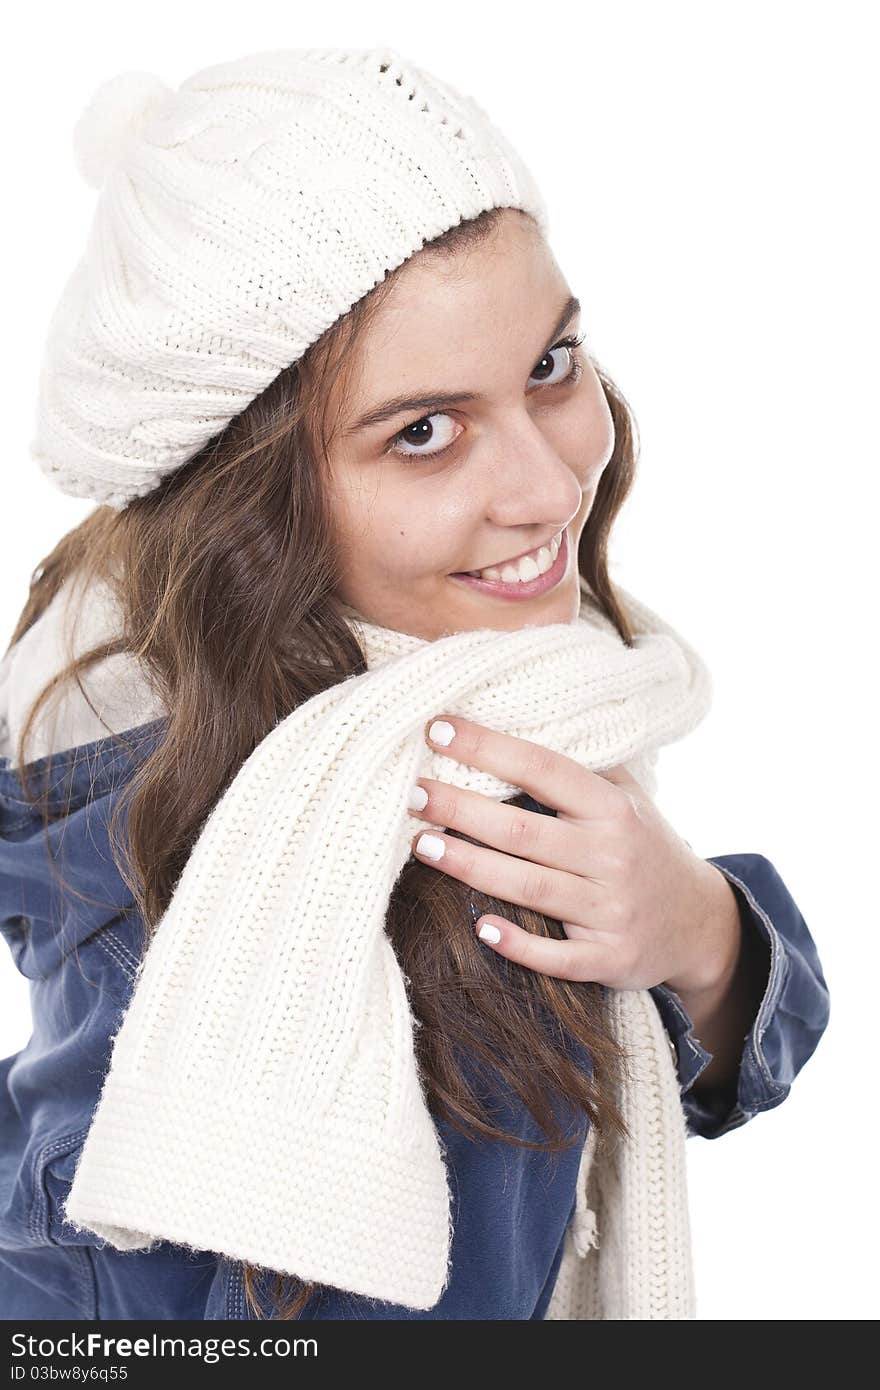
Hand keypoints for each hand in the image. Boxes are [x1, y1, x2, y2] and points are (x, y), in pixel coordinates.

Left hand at [407, 714, 740, 993]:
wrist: (698, 922)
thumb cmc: (642, 845)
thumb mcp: (627, 797)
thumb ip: (579, 765)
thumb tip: (509, 718)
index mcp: (614, 807)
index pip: (543, 768)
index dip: (488, 748)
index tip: (438, 729)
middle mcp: (614, 856)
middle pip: (524, 830)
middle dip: (463, 811)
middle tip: (413, 794)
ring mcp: (613, 910)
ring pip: (531, 888)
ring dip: (472, 867)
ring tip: (422, 844)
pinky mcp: (611, 959)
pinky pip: (560, 957)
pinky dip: (521, 945)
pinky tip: (481, 928)